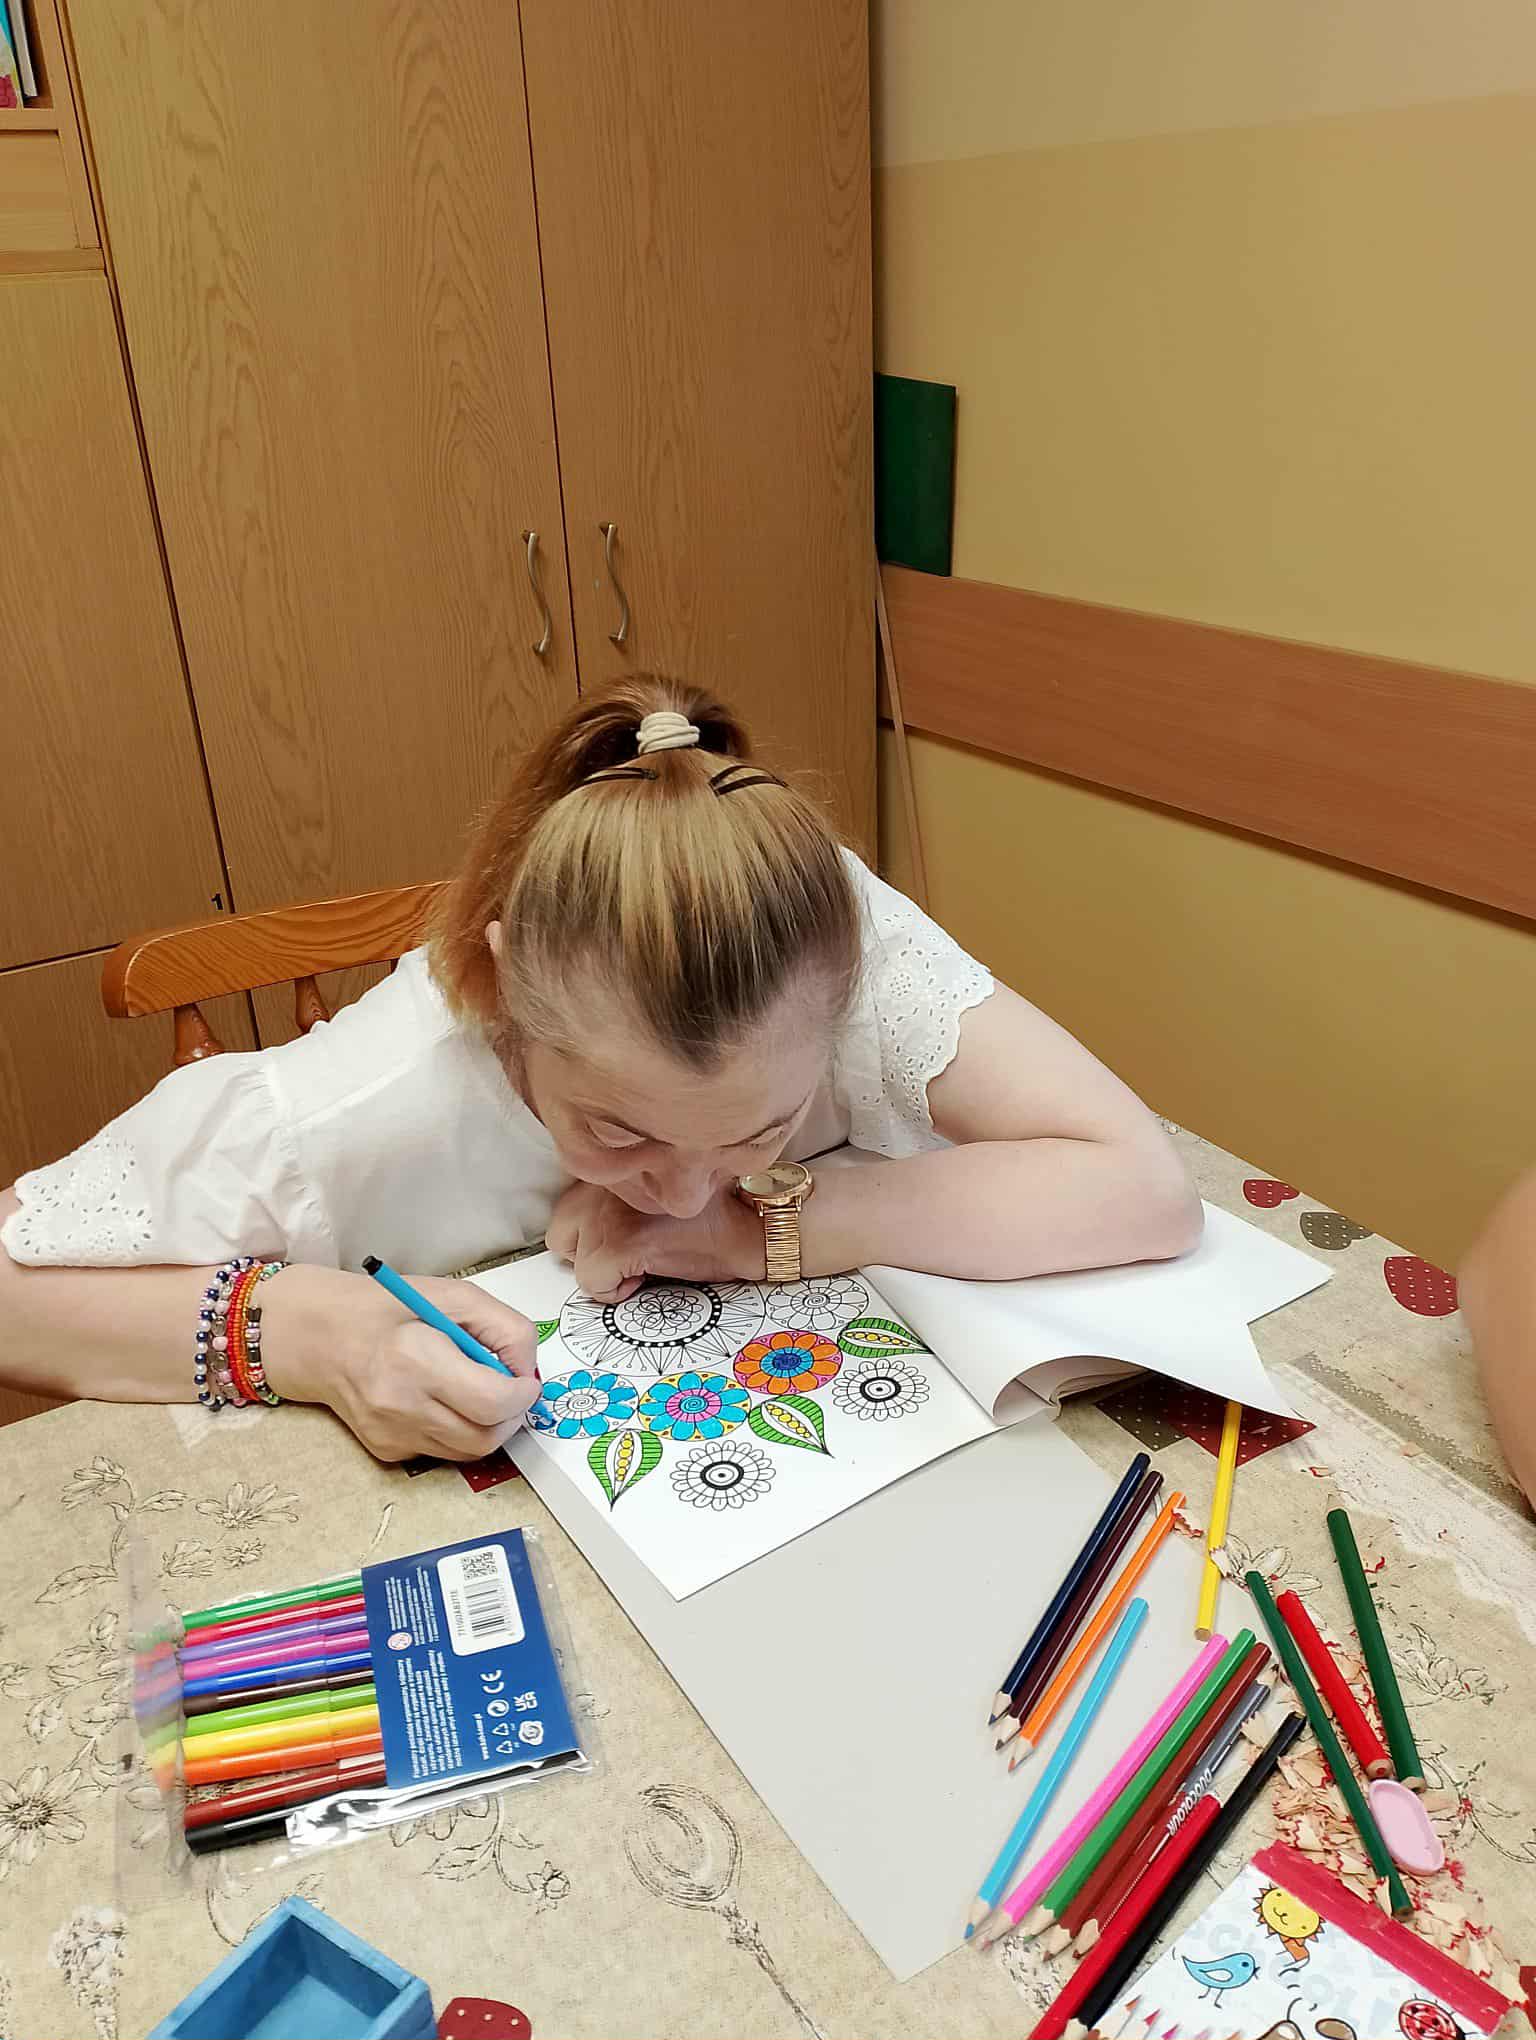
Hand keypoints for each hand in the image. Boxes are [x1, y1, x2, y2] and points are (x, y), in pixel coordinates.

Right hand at [261, 1266, 540, 1462]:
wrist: (318, 1336)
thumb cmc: (387, 1307)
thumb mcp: (453, 1296)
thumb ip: (504, 1328)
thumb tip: (527, 1370)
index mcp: (416, 1359)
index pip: (492, 1402)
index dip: (522, 1394)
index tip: (525, 1380)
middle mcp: (401, 1405)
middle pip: (485, 1437)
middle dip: (512, 1417)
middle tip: (512, 1391)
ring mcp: (391, 1435)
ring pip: (468, 1452)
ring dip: (488, 1427)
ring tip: (480, 1393)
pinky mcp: (386, 1451)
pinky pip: (442, 1452)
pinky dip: (457, 1431)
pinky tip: (442, 1401)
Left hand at [546, 1183, 765, 1302]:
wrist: (752, 1230)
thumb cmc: (713, 1214)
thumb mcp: (659, 1192)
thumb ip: (620, 1194)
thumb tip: (587, 1226)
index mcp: (614, 1166)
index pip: (569, 1205)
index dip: (593, 1233)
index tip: (628, 1237)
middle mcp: (604, 1181)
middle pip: (560, 1231)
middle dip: (588, 1251)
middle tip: (626, 1255)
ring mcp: (609, 1210)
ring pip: (573, 1260)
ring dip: (601, 1270)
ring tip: (638, 1264)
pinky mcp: (622, 1241)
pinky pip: (592, 1281)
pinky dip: (613, 1291)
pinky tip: (644, 1278)